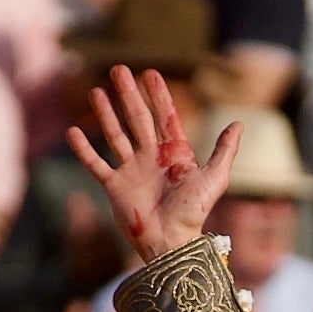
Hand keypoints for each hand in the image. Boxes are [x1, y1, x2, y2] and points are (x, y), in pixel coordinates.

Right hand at [69, 65, 242, 262]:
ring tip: (96, 91)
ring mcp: (131, 171)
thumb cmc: (194, 214)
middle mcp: (151, 158)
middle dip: (128, 94)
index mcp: (174, 154)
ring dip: (105, 114)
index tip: (150, 73)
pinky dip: (84, 150)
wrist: (170, 242)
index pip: (165, 117)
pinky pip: (96, 164)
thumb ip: (224, 151)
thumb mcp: (215, 179)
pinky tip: (73, 132)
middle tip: (118, 68)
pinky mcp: (114, 186)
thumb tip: (239, 123)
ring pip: (115, 135)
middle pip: (137, 119)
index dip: (158, 95)